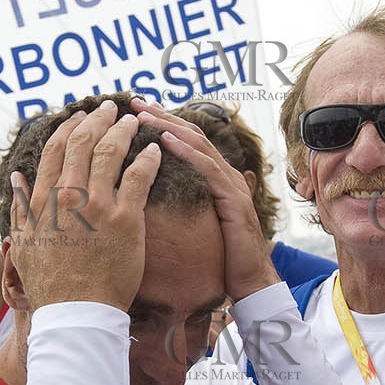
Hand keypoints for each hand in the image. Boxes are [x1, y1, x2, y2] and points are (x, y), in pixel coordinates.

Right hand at [7, 100, 159, 311]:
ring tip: (133, 121)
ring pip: (111, 152)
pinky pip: (139, 177)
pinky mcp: (125, 219)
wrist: (76, 311)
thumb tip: (18, 177)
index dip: (70, 127)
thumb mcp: (24, 243)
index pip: (56, 149)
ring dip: (123, 131)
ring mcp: (97, 206)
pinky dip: (147, 158)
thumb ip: (20, 207)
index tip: (80, 117)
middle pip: (83, 142)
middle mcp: (68, 196)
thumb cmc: (50, 284)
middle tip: (111, 108)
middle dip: (98, 119)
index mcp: (43, 200)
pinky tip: (154, 150)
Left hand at [130, 98, 279, 301]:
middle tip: (134, 102)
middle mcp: (226, 174)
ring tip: (144, 115)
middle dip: (162, 116)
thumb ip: (186, 205)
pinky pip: (207, 168)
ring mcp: (232, 184)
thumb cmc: (222, 259)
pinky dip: (186, 151)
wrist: (250, 282)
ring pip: (198, 144)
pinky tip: (166, 140)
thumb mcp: (197, 226)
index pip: (187, 141)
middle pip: (191, 134)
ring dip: (169, 126)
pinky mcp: (234, 199)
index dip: (162, 124)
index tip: (135, 113)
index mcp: (217, 178)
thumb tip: (155, 198)